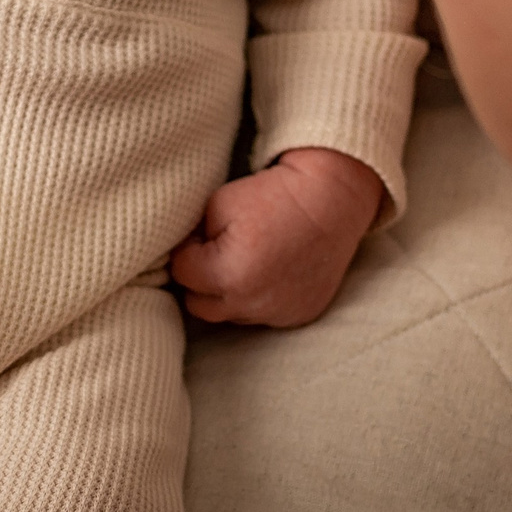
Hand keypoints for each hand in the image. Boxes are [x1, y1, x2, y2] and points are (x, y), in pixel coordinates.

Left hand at [171, 146, 383, 326]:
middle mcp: (254, 302)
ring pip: (231, 314)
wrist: (332, 200)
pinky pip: (263, 315)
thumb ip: (191, 236)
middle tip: (214, 251)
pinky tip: (268, 271)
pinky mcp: (299, 316)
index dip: (187, 249)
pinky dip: (259, 298)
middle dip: (199, 279)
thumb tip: (179, 255)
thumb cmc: (273, 195)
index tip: (200, 234)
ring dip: (229, 292)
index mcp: (229, 274)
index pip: (181, 273)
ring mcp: (279, 313)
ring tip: (243, 259)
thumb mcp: (217, 204)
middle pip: (199, 304)